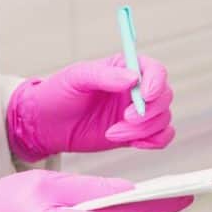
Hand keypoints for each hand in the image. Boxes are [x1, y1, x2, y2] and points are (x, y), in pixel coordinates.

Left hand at [6, 54, 174, 161]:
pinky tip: (133, 143)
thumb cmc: (59, 94)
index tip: (144, 96)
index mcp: (125, 68)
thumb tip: (132, 78)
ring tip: (113, 133)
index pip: (155, 71)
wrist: (47, 125)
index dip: (156, 83)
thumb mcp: (76, 78)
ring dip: (143, 130)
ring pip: (162, 120)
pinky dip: (154, 142)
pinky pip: (161, 137)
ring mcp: (138, 112)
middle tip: (125, 118)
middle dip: (148, 112)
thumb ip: (104, 76)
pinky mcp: (136, 134)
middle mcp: (136, 89)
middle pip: (164, 97)